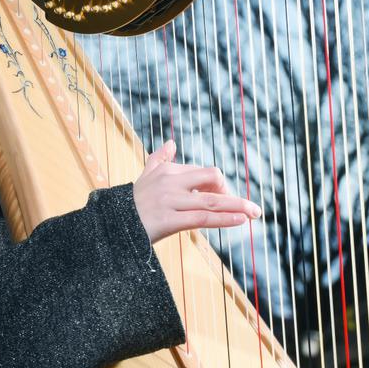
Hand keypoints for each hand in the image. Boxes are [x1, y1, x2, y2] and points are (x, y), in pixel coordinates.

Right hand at [133, 140, 261, 244]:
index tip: (224, 200)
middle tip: (249, 208)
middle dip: (233, 193)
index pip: (205, 174)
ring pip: (211, 201)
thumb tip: (170, 142)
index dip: (219, 187)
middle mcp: (171, 183)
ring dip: (238, 206)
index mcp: (169, 171)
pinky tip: (240, 220)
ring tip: (255, 213)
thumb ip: (158, 159)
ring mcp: (170, 201)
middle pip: (212, 179)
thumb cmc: (131, 203)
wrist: (113, 225)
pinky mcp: (168, 221)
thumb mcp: (145, 177)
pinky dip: (224, 219)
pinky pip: (202, 219)